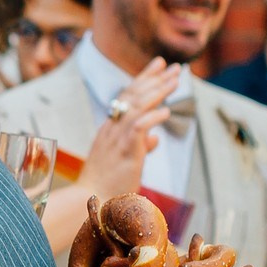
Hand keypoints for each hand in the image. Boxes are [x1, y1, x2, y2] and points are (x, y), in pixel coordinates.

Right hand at [76, 60, 177, 197]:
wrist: (91, 201)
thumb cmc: (107, 184)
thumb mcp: (124, 161)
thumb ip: (140, 146)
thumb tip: (155, 138)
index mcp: (110, 129)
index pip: (127, 96)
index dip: (144, 79)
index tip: (159, 65)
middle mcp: (111, 129)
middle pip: (133, 96)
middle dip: (155, 79)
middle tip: (174, 66)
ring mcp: (116, 139)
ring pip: (137, 107)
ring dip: (157, 91)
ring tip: (176, 80)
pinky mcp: (124, 152)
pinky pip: (138, 128)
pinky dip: (152, 118)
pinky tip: (166, 111)